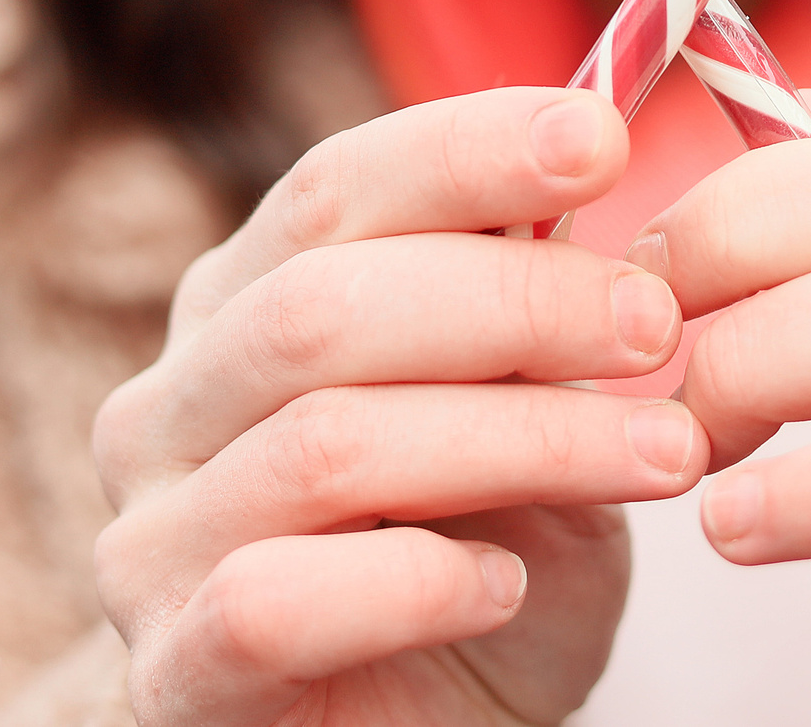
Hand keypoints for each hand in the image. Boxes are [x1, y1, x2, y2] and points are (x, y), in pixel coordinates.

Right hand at [93, 88, 710, 726]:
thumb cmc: (482, 560)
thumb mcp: (528, 412)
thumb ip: (536, 308)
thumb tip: (602, 149)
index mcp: (242, 306)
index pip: (332, 189)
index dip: (465, 148)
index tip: (601, 138)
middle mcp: (167, 407)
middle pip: (322, 306)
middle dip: (516, 301)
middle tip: (658, 325)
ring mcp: (150, 542)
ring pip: (325, 445)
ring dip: (519, 439)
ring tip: (661, 456)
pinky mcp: (174, 674)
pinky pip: (276, 599)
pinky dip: (415, 580)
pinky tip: (506, 582)